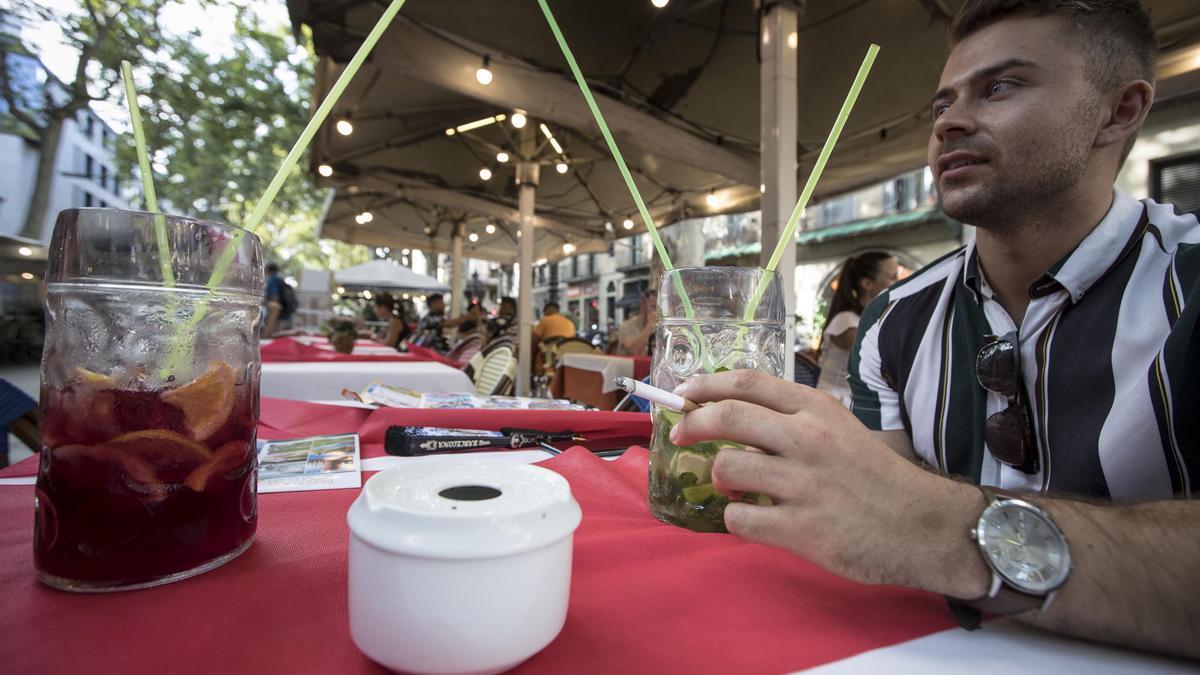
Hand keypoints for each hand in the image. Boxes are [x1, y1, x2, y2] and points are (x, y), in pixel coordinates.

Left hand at [670, 370, 989, 597]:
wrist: (922, 526)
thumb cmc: (875, 476)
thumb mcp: (839, 428)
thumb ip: (792, 420)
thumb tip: (733, 417)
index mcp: (816, 409)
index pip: (746, 382)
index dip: (706, 385)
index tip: (683, 392)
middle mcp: (807, 439)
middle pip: (726, 416)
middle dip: (691, 423)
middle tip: (679, 435)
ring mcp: (803, 484)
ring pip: (728, 467)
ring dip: (718, 479)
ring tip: (731, 488)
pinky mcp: (802, 528)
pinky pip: (741, 519)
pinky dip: (736, 519)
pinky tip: (751, 519)